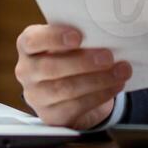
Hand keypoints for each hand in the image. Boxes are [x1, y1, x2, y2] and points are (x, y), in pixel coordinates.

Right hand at [14, 24, 131, 129]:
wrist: (70, 87)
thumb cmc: (69, 55)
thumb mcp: (69, 42)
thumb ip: (79, 36)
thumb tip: (106, 32)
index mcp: (27, 46)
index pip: (32, 40)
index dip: (54, 38)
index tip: (78, 36)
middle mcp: (26, 71)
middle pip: (51, 67)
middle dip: (83, 62)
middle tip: (108, 57)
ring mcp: (36, 96)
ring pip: (65, 89)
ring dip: (98, 80)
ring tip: (121, 71)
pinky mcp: (50, 115)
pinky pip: (75, 106)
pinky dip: (99, 95)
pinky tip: (115, 85)